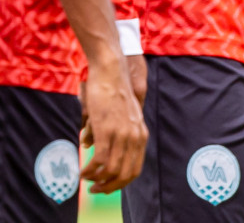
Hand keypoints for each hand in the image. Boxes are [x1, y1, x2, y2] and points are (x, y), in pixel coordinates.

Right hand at [79, 53, 147, 193]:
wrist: (112, 72)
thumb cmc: (112, 93)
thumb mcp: (121, 116)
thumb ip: (114, 134)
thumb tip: (93, 148)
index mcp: (141, 134)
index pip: (135, 169)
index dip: (120, 183)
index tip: (107, 187)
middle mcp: (135, 136)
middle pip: (126, 174)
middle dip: (108, 187)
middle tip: (94, 190)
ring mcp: (123, 133)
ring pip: (112, 170)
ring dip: (97, 180)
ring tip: (86, 178)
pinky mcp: (108, 129)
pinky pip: (100, 160)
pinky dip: (90, 170)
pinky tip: (83, 171)